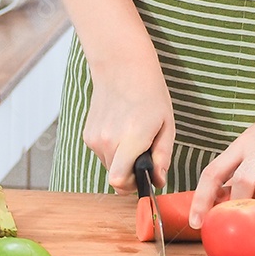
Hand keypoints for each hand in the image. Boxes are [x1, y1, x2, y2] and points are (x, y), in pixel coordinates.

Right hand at [83, 55, 174, 195]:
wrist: (121, 68)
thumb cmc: (149, 94)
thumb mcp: (166, 124)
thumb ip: (162, 156)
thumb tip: (158, 180)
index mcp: (132, 138)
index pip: (119, 181)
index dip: (132, 187)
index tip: (143, 177)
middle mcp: (108, 141)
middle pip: (116, 178)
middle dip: (131, 173)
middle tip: (144, 152)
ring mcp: (95, 138)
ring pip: (109, 166)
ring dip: (122, 160)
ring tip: (133, 136)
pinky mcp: (88, 135)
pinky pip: (102, 154)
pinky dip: (113, 149)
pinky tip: (121, 129)